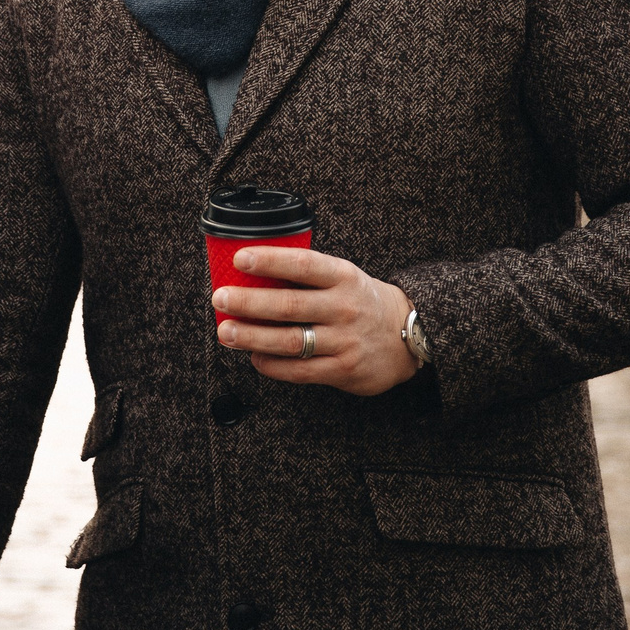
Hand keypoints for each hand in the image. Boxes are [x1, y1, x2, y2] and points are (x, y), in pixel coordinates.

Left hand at [213, 247, 419, 396]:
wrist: (408, 336)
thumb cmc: (364, 301)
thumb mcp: (344, 277)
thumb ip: (308, 276)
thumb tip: (254, 275)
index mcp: (343, 276)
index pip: (302, 264)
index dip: (270, 260)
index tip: (240, 258)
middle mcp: (344, 307)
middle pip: (289, 305)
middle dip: (249, 303)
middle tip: (220, 299)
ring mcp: (344, 340)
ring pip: (289, 341)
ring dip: (252, 337)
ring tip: (226, 332)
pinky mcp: (342, 369)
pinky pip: (299, 370)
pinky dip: (272, 365)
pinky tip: (255, 357)